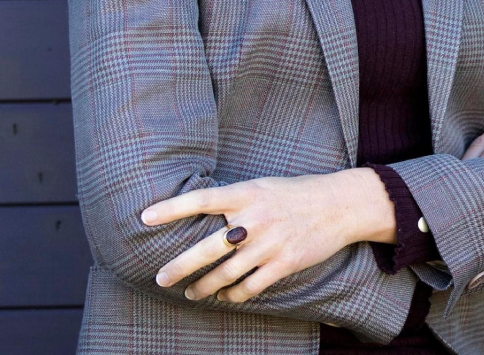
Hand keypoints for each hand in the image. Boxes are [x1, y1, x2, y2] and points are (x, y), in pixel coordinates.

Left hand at [139, 169, 365, 302]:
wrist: (338, 204)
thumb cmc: (295, 194)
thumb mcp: (263, 187)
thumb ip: (236, 201)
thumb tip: (203, 217)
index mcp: (247, 192)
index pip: (202, 199)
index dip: (172, 208)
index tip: (145, 217)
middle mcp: (255, 218)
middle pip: (208, 247)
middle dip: (180, 267)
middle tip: (160, 278)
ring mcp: (270, 242)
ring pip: (226, 273)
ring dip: (204, 287)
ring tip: (191, 293)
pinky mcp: (284, 263)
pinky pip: (250, 287)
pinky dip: (233, 295)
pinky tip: (224, 296)